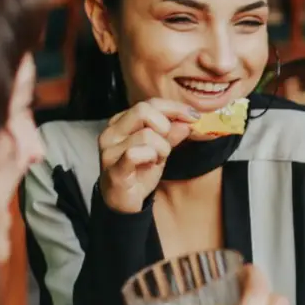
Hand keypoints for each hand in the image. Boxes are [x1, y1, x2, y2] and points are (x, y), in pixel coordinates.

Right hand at [98, 99, 199, 213]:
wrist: (123, 202)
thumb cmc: (139, 172)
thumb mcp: (160, 149)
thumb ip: (172, 133)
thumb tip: (187, 120)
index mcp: (121, 122)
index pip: (150, 103)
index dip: (175, 108)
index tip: (194, 116)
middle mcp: (112, 132)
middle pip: (143, 110)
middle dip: (165, 126)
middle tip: (168, 145)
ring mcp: (110, 150)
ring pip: (146, 134)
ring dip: (161, 149)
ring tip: (156, 160)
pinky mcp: (113, 168)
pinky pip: (135, 154)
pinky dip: (150, 158)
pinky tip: (149, 166)